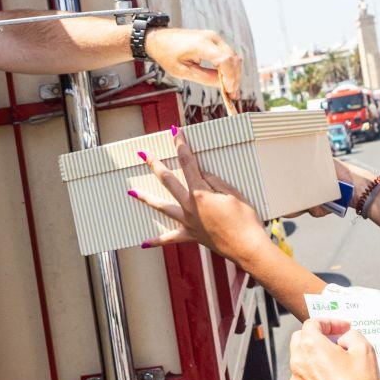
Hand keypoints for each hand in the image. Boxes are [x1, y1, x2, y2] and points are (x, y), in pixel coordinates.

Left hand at [129, 127, 270, 259]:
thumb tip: (202, 176)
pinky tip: (143, 243)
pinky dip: (156, 241)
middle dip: (155, 165)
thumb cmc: (245, 220)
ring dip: (146, 198)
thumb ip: (215, 182)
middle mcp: (190, 206)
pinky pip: (170, 239)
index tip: (175, 132)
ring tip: (131, 192)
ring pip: (162, 207)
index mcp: (200, 192)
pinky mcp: (191, 236)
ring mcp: (188, 222)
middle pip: (168, 181)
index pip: (188, 163)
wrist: (247, 247)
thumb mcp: (233, 194)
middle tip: (143, 154)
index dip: (181, 146)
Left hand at [143, 28, 242, 104]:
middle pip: (233, 58)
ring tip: (230, 89)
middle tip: (232, 94)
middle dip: (235, 78)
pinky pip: (227, 53)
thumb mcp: (182, 71)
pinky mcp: (213, 39)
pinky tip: (226, 79)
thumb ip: (204, 78)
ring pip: (233, 56)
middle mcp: (211, 38)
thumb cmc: (167, 53)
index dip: (230, 77)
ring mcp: (213, 37)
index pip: (225, 60)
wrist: (160, 39)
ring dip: (234, 73)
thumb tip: (220, 85)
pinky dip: (229, 66)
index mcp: (201, 44)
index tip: (229, 90)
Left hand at [289, 317, 379, 379]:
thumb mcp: (364, 350)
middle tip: (336, 340)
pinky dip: (315, 373)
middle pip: (301, 338)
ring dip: (316, 355)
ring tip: (337, 361)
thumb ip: (352, 335)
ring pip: (301, 359)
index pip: (313, 323)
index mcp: (310, 346)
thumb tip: (343, 338)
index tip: (344, 328)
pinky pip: (305, 377)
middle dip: (318, 335)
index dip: (330, 322)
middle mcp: (298, 362)